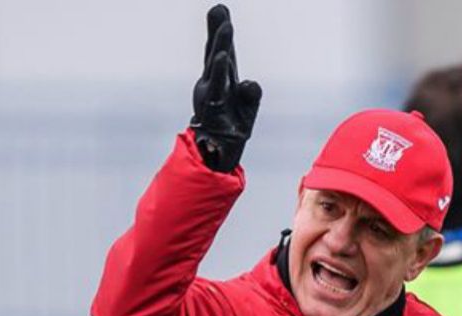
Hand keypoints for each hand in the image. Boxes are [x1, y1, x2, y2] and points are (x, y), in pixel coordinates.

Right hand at [190, 4, 261, 172]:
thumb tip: (250, 82)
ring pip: (216, 66)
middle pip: (216, 52)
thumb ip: (252, 93)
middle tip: (219, 7)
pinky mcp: (212, 109)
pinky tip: (222, 55)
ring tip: (227, 26)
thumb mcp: (249, 108)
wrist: (218, 155)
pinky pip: (216, 87)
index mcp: (222, 80)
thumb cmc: (232, 128)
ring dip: (221, 45)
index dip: (223, 32)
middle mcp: (212, 84)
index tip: (221, 8)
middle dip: (219, 30)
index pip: (224, 52)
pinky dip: (219, 71)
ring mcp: (209, 95)